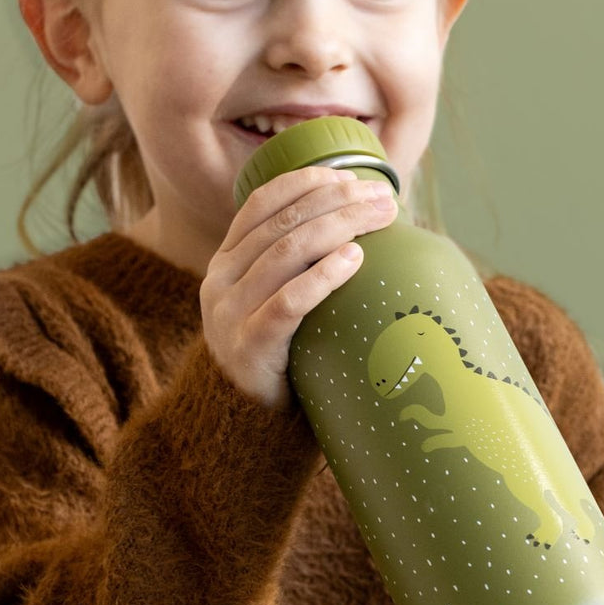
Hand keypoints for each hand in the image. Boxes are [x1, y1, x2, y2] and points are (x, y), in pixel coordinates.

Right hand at [200, 165, 396, 410]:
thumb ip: (296, 267)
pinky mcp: (249, 348)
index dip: (306, 183)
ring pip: (287, 252)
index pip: (261, 203)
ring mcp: (231, 314)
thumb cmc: (279, 357)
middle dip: (337, 201)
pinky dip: (323, 276)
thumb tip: (363, 225)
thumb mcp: (274, 302)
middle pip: (284, 223)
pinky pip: (288, 303)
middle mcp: (220, 280)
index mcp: (225, 262)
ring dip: (340, 227)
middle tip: (383, 198)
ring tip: (380, 218)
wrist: (245, 427)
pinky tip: (355, 259)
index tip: (350, 177)